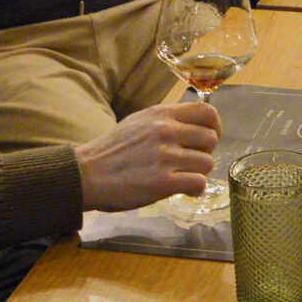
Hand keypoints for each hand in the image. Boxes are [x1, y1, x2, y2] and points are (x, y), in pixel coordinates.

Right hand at [76, 101, 221, 210]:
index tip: (207, 138)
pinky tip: (183, 190)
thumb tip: (191, 125)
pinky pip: (198, 183)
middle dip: (204, 153)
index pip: (207, 111)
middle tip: (190, 162)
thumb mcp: (138, 122)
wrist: (86, 174)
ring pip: (207, 163)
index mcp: (160, 114)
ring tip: (184, 177)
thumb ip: (164, 120)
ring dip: (198, 173)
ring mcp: (165, 156)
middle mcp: (166, 131)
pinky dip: (194, 189)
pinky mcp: (163, 182)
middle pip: (210, 139)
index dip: (215, 126)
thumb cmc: (110, 151)